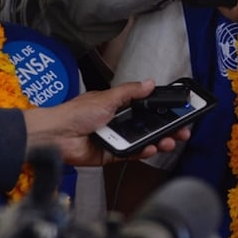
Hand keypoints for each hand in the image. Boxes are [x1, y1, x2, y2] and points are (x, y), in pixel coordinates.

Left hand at [23, 80, 188, 165]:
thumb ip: (131, 92)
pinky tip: (151, 148)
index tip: (178, 112)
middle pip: (148, 127)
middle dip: (166, 129)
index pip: (146, 108)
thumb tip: (150, 83)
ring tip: (170, 140)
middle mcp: (118, 122)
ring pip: (143, 141)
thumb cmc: (75, 113)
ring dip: (158, 141)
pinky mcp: (111, 154)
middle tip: (182, 130)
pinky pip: (131, 154)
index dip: (162, 111)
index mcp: (117, 106)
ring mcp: (115, 139)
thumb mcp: (107, 98)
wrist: (55, 135)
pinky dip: (142, 152)